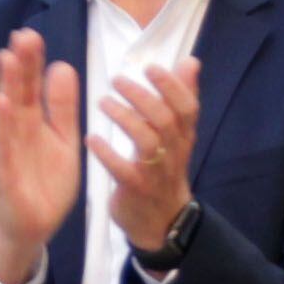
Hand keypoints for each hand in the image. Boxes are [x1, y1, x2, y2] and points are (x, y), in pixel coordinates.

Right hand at [0, 29, 84, 283]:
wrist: (29, 228)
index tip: (32, 34)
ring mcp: (7, 150)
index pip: (31, 86)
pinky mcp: (3, 172)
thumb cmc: (44, 183)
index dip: (32, 62)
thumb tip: (62, 65)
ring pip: (7, 113)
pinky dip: (1, 125)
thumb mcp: (63, 141)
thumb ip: (62, 108)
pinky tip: (0, 103)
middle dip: (19, 65)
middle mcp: (16, 131)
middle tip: (22, 34)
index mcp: (32, 122)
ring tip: (7, 57)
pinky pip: (2, 145)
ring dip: (6, 86)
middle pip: (17, 92)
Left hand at [90, 59, 201, 266]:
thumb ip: (181, 99)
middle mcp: (174, 152)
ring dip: (124, 118)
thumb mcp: (177, 136)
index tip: (149, 67)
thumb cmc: (165, 169)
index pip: (187, 107)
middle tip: (116, 80)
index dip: (171, 85)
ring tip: (103, 102)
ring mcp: (156, 173)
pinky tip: (92, 139)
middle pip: (165, 120)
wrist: (162, 222)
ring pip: (146, 141)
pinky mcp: (136, 190)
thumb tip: (190, 62)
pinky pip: (122, 170)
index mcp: (183, 137)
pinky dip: (107, 153)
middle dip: (141, 96)